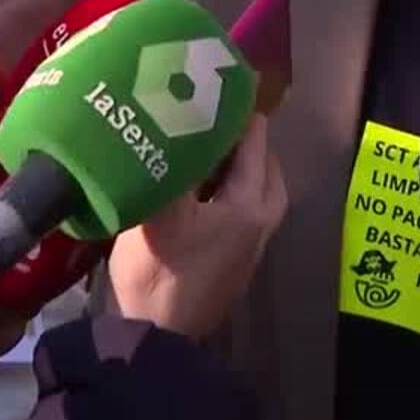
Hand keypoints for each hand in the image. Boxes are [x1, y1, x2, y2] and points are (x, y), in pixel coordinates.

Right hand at [107, 114, 286, 336]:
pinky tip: (197, 184)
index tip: (207, 82)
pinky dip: (229, 188)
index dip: (233, 107)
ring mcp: (255, 241)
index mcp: (251, 201)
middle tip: (204, 112)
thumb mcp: (158, 211)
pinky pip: (244, 205)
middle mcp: (264, 218)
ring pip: (255, 184)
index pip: (254, 136)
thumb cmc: (159, 271)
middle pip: (261, 159)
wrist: (156, 337)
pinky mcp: (240, 257)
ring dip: (234, 163)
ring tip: (200, 146)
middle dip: (238, 135)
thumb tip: (169, 112)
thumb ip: (171, 162)